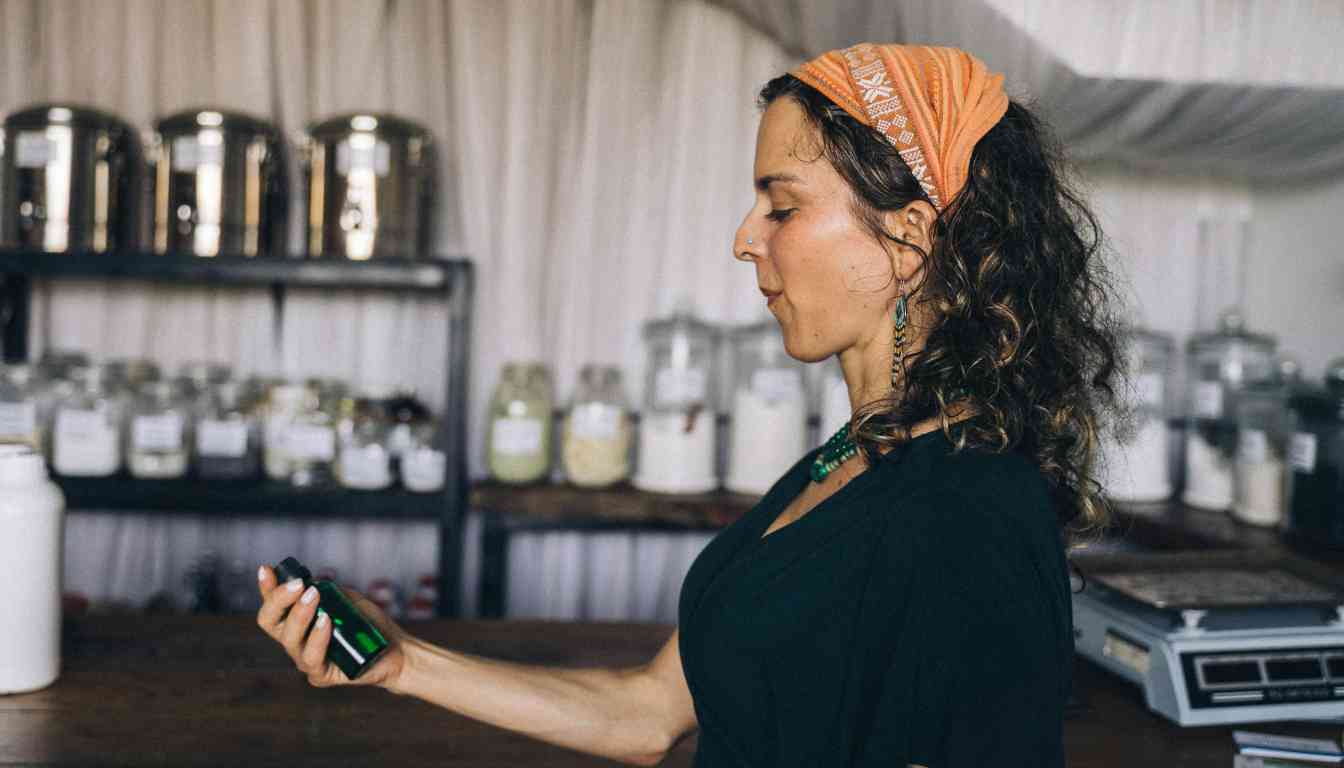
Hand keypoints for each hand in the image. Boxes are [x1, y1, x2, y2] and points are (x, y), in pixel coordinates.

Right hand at [256, 565, 411, 690]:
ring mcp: (306, 660)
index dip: (267, 589)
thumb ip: (327, 591)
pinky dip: (317, 637)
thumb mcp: (347, 600)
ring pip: (289, 639)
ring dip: (299, 614)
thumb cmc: (369, 624)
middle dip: (279, 599)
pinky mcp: (321, 676)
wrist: (396, 651)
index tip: (267, 569)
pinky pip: (311, 658)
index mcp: (297, 624)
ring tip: (313, 595)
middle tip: (299, 584)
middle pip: (270, 622)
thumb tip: (310, 582)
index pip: (273, 606)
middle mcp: (295, 642)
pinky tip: (325, 621)